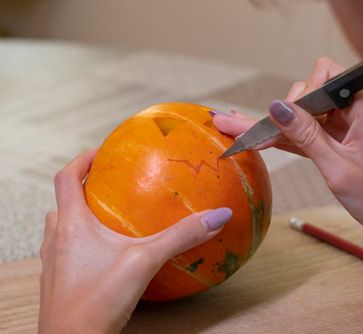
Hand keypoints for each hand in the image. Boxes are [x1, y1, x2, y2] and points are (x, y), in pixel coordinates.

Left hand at [39, 149, 231, 332]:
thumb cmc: (97, 301)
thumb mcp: (145, 262)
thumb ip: (181, 237)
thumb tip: (217, 216)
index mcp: (72, 224)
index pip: (65, 178)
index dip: (82, 160)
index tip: (102, 152)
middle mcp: (57, 239)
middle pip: (62, 202)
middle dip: (83, 188)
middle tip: (108, 183)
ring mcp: (54, 262)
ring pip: (62, 227)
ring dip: (81, 216)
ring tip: (108, 216)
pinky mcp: (59, 282)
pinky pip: (68, 251)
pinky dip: (85, 243)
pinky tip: (108, 255)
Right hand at [213, 57, 362, 286]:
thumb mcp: (337, 167)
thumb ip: (306, 135)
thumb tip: (276, 106)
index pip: (323, 76)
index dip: (301, 94)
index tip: (286, 122)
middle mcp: (357, 111)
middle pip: (312, 94)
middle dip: (288, 112)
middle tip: (262, 134)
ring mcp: (350, 128)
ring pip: (309, 117)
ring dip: (282, 127)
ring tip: (239, 129)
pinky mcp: (345, 145)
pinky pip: (313, 136)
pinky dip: (293, 141)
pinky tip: (263, 141)